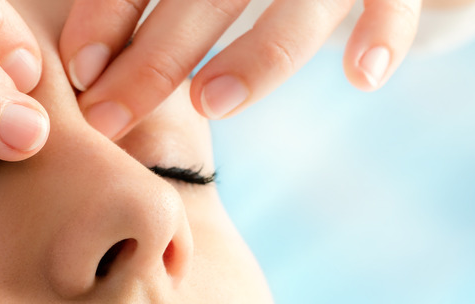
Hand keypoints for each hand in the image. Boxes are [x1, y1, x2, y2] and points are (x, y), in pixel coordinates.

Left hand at [59, 0, 420, 138]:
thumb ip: (155, 11)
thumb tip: (89, 73)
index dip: (109, 14)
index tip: (79, 70)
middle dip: (153, 59)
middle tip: (107, 120)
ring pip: (299, 3)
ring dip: (255, 55)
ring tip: (205, 104)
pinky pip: (394, 1)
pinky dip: (383, 35)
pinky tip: (361, 79)